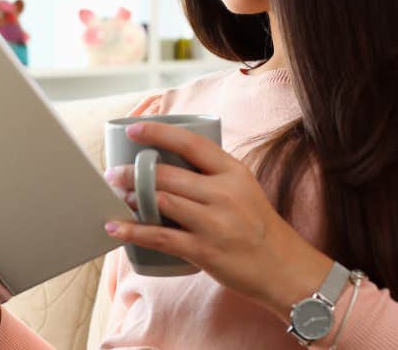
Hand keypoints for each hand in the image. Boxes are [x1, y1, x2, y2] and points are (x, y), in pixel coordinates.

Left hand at [102, 121, 332, 320]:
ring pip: (160, 201)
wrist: (285, 269)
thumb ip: (212, 175)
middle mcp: (224, 193)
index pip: (191, 143)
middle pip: (168, 174)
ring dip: (130, 198)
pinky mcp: (204, 250)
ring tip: (114, 196)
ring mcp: (214, 222)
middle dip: (133, 172)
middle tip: (112, 173)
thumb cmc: (258, 226)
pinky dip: (132, 232)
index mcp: (233, 172)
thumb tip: (168, 162)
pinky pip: (160, 237)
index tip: (134, 129)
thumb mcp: (244, 189)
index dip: (158, 133)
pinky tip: (114, 227)